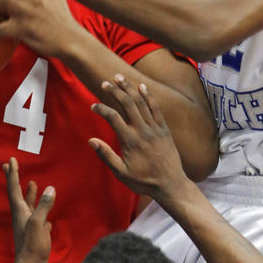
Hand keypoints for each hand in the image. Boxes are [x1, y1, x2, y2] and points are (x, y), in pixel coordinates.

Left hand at [4, 158, 53, 262]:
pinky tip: (47, 211)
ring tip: (32, 183)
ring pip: (28, 206)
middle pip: (17, 194)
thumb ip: (44, 206)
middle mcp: (21, 216)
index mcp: (20, 212)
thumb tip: (50, 188)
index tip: (10, 160)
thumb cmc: (32, 246)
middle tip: (10, 167)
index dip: (13, 174)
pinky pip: (37, 218)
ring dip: (29, 194)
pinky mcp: (34, 234)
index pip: (14, 189)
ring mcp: (28, 226)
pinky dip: (41, 211)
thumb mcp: (38, 224)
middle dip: (14, 180)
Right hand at [89, 76, 187, 201]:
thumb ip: (106, 155)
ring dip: (129, 88)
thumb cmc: (144, 181)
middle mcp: (142, 130)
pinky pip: (156, 108)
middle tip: (105, 82)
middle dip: (115, 91)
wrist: (171, 185)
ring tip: (119, 77)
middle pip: (127, 104)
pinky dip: (149, 96)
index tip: (93, 106)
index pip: (113, 117)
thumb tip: (91, 140)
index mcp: (130, 140)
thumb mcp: (121, 173)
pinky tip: (142, 86)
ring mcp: (154, 128)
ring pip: (141, 102)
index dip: (102, 109)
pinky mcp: (164, 129)